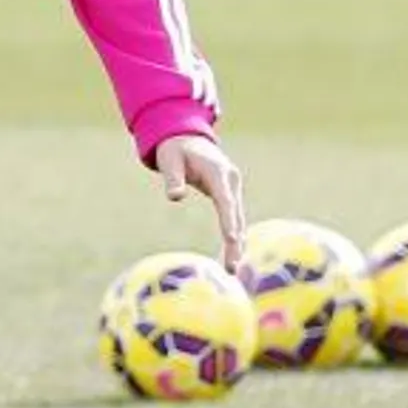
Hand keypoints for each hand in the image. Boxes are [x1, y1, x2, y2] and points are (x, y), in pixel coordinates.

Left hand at [155, 134, 246, 273]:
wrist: (186, 137)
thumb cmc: (175, 149)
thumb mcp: (170, 160)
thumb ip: (173, 179)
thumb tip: (175, 197)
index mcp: (218, 171)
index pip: (225, 200)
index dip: (229, 221)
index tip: (233, 240)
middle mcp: (231, 181)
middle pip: (235, 215)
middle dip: (235, 242)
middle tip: (232, 267)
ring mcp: (232, 189)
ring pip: (237, 220)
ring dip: (237, 244)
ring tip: (232, 269)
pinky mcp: (229, 195)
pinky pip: (232, 219)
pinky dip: (233, 236)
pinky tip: (231, 256)